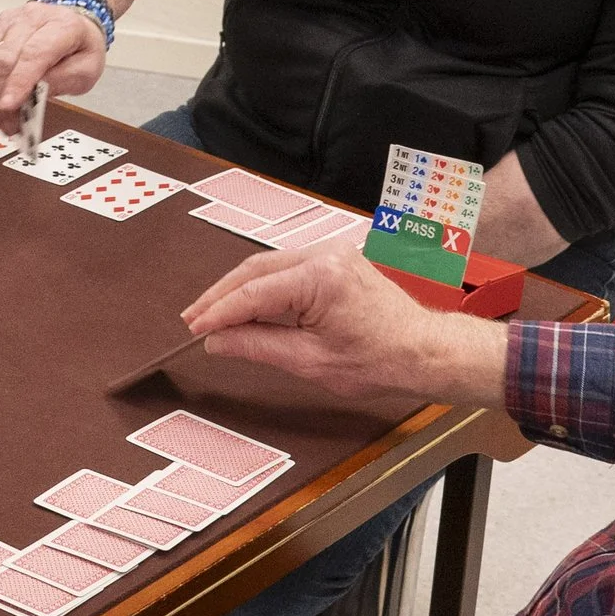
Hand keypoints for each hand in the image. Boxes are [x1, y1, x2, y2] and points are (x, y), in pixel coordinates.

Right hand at [0, 0, 105, 123]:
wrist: (68, 24)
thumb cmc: (78, 49)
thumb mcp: (86, 70)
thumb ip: (64, 80)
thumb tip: (33, 95)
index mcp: (62, 25)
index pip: (34, 53)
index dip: (19, 81)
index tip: (8, 107)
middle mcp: (31, 18)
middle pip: (5, 57)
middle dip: (0, 97)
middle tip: (5, 125)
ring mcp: (7, 22)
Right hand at [182, 246, 494, 410]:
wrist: (422, 351)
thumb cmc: (379, 360)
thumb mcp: (309, 361)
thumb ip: (257, 346)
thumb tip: (217, 340)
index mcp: (320, 277)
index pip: (253, 293)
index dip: (218, 312)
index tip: (193, 329)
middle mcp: (324, 255)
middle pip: (254, 270)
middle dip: (220, 296)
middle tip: (192, 319)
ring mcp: (331, 254)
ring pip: (267, 267)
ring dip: (238, 291)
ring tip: (211, 315)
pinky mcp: (334, 261)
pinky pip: (285, 269)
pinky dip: (261, 288)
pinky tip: (245, 306)